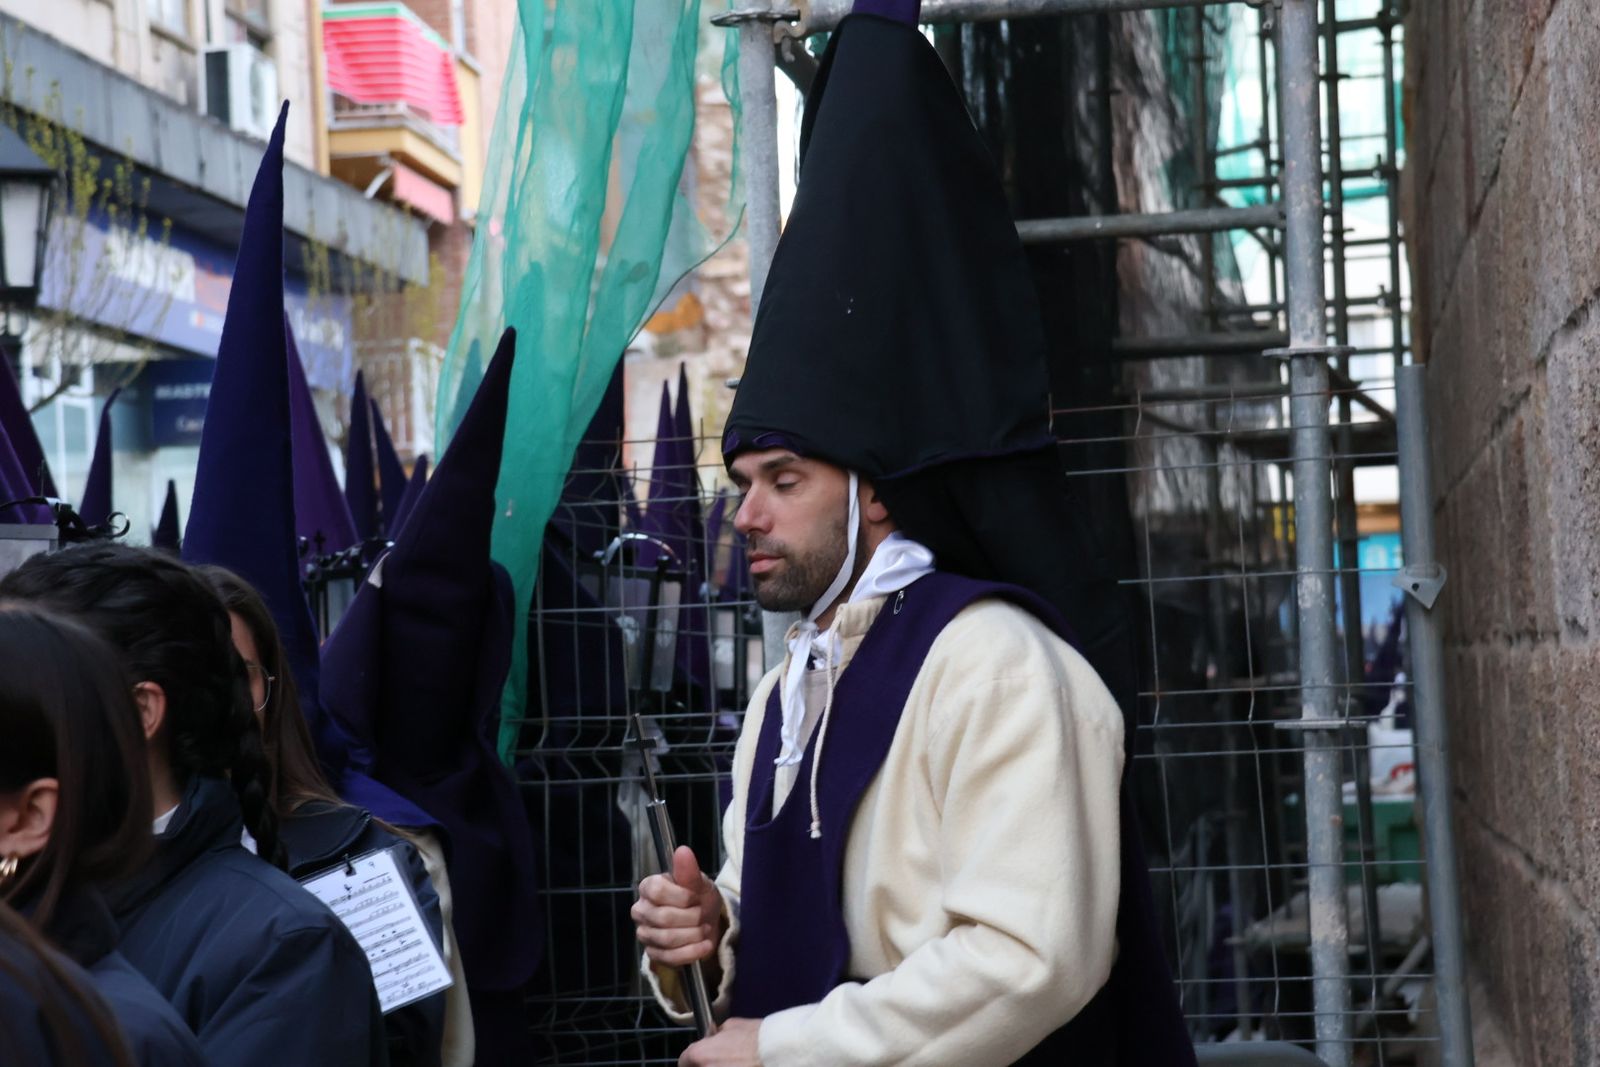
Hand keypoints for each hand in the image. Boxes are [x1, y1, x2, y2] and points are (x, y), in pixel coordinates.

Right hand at [633, 846, 723, 966]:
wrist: (705, 922)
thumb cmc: (698, 898)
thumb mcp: (699, 884)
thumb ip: (689, 871)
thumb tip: (682, 850)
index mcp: (648, 887)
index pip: (657, 891)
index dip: (681, 897)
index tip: (696, 898)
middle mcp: (641, 910)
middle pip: (663, 918)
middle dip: (691, 918)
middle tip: (703, 915)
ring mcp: (645, 934)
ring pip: (668, 939)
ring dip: (694, 935)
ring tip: (705, 929)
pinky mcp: (653, 954)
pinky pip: (670, 958)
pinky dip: (692, 952)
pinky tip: (706, 946)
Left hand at [679, 1018, 760, 1065]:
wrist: (777, 1053)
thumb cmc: (758, 1038)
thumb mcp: (732, 1025)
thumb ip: (717, 1035)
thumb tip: (714, 1037)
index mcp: (701, 1054)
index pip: (683, 1062)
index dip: (690, 1060)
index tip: (695, 1061)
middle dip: (704, 1066)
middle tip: (717, 1063)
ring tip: (731, 1065)